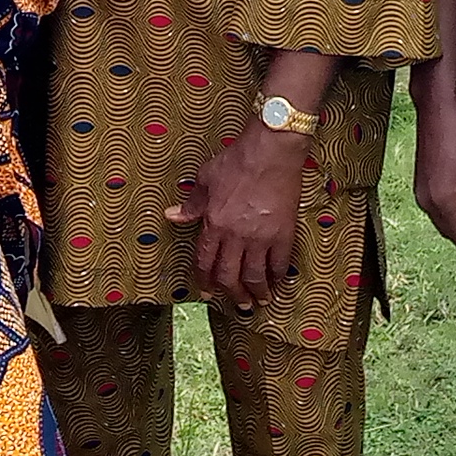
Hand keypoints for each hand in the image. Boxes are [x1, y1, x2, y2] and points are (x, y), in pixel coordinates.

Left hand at [167, 124, 306, 308]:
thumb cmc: (237, 161)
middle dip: (231, 294)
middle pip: (229, 276)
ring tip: (258, 301)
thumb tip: (172, 215)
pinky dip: (278, 275)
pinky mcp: (284, 233)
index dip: (205, 280)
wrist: (271, 151)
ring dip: (256, 292)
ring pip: (255, 275)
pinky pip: (280, 263)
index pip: (205, 261)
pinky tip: (277, 281)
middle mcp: (236, 236)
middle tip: (237, 303)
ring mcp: (261, 237)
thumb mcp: (206, 179)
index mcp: (214, 224)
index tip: (207, 292)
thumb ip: (192, 203)